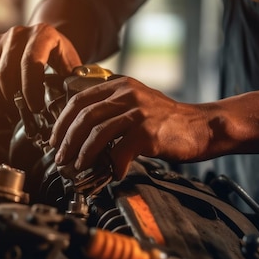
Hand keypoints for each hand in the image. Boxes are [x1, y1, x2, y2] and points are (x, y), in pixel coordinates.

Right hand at [0, 23, 81, 120]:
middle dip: (14, 99)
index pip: (31, 62)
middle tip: (24, 115)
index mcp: (42, 34)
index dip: (31, 89)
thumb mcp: (71, 63)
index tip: (35, 108)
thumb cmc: (58, 56)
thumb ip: (71, 81)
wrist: (43, 40)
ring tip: (11, 113)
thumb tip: (68, 105)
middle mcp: (17, 33)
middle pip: (6, 71)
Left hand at [49, 76, 210, 178]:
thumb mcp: (138, 103)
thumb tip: (81, 134)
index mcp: (120, 85)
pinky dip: (113, 166)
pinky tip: (115, 173)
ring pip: (97, 132)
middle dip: (67, 140)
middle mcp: (127, 94)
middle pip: (84, 116)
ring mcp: (138, 112)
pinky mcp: (148, 132)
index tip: (56, 140)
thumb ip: (113, 110)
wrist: (202, 126)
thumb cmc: (169, 121)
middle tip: (62, 157)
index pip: (79, 100)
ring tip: (79, 167)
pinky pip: (120, 152)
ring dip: (83, 154)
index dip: (62, 122)